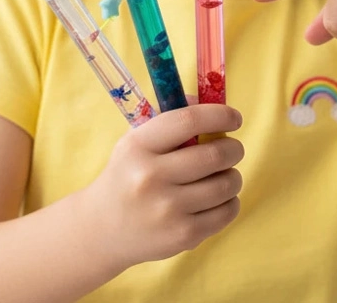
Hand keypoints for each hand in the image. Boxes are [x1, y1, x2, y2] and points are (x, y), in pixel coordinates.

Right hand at [85, 102, 243, 267]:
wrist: (102, 229)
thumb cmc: (128, 175)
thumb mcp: (136, 141)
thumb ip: (172, 117)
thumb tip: (210, 101)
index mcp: (139, 146)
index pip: (188, 121)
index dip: (219, 115)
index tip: (234, 117)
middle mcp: (150, 177)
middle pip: (215, 155)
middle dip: (233, 148)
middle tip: (232, 149)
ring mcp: (167, 209)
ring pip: (226, 184)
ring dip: (233, 175)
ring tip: (223, 175)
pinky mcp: (182, 235)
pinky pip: (227, 211)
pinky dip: (231, 201)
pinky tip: (218, 199)